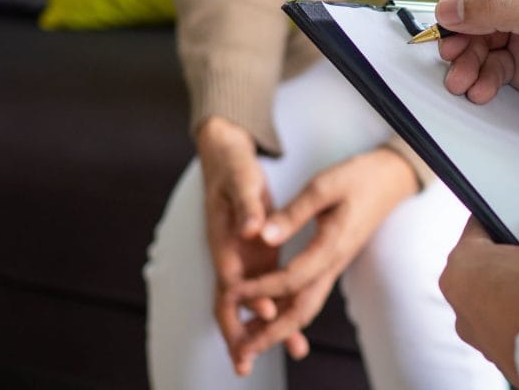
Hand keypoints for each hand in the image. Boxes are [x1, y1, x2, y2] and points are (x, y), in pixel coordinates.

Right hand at [196, 116, 306, 375]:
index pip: (233, 277)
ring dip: (264, 328)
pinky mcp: (256, 255)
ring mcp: (243, 257)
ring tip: (291, 350)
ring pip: (250, 302)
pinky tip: (293, 326)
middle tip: (247, 363)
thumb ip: (247, 205)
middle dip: (240, 333)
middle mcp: (231, 254)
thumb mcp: (241, 179)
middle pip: (232, 302)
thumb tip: (251, 229)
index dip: (248, 298)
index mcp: (224, 238)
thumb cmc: (233, 166)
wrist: (225, 155)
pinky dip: (276, 309)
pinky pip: (264, 290)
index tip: (269, 313)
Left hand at [229, 147, 418, 362]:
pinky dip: (288, 311)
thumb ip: (293, 213)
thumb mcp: (323, 186)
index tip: (233, 292)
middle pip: (302, 309)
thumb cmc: (358, 178)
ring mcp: (334, 266)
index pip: (293, 278)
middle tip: (244, 348)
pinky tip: (271, 316)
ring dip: (279, 328)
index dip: (261, 288)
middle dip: (272, 331)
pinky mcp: (331, 263)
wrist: (390, 180)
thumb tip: (264, 236)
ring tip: (251, 343)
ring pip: (306, 307)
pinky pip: (309, 295)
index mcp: (332, 245)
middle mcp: (334, 263)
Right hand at [437, 0, 518, 137]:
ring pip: (475, 32)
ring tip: (462, 77)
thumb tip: (453, 8)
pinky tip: (481, 88)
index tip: (451, 6)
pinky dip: (479, 75)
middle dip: (460, 25)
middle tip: (451, 47)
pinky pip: (487, 60)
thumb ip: (498, 9)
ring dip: (465, 57)